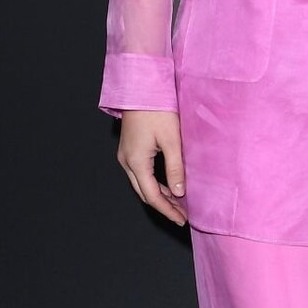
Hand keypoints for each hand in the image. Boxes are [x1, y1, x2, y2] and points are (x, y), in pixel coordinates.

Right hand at [116, 109, 187, 226]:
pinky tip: (168, 186)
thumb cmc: (157, 110)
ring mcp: (126, 155)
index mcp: (136, 161)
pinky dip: (155, 183)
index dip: (167, 209)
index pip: (152, 196)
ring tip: (178, 203)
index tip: (181, 219)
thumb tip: (179, 192)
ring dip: (160, 194)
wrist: (141, 88)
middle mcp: (126, 161)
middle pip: (145, 192)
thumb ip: (175, 168)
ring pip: (142, 184)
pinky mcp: (130, 149)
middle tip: (181, 215)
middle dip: (163, 206)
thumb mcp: (172, 140)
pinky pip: (141, 173)